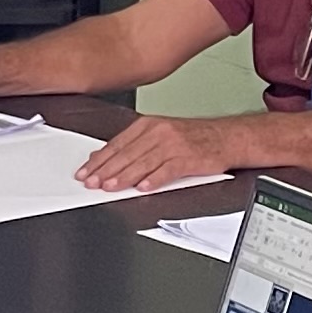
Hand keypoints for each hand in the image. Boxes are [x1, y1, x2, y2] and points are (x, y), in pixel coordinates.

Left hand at [75, 114, 234, 192]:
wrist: (226, 137)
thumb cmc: (193, 138)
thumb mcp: (160, 134)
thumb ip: (133, 145)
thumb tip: (105, 157)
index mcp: (149, 125)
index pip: (117, 144)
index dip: (99, 160)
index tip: (85, 171)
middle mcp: (159, 132)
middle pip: (127, 154)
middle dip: (105, 170)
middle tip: (91, 182)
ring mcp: (174, 145)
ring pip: (143, 162)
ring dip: (124, 176)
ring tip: (110, 186)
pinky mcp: (188, 158)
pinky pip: (167, 170)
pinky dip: (154, 179)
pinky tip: (143, 187)